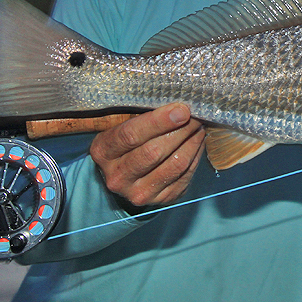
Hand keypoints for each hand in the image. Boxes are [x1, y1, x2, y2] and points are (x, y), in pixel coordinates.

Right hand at [89, 103, 205, 210]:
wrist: (124, 177)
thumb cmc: (126, 142)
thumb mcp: (120, 126)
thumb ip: (139, 114)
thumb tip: (175, 101)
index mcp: (103, 152)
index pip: (130, 135)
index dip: (158, 122)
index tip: (181, 109)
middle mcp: (117, 177)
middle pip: (153, 152)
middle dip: (180, 130)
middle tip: (196, 114)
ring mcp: (139, 193)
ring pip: (174, 165)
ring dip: (192, 142)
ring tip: (199, 125)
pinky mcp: (161, 200)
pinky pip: (185, 176)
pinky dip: (195, 155)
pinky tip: (197, 141)